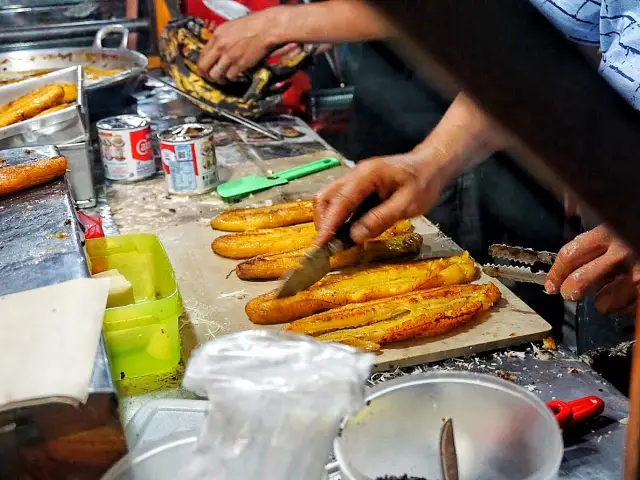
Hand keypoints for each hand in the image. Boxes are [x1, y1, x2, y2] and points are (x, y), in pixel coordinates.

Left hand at [197, 7, 285, 82]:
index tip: (207, 68)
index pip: (202, 55)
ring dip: (219, 79)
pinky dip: (232, 78)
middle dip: (206, 75)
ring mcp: (229, 56)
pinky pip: (230, 76)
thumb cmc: (251, 26)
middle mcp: (220, 46)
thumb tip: (216, 50)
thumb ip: (221, 39)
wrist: (266, 29)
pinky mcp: (240, 64)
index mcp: (217, 36)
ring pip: (215, 75)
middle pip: (204, 67)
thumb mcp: (230, 28)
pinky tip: (235, 75)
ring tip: (224, 78)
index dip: (203, 64)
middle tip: (211, 77)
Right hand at [313, 150, 451, 244]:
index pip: (340, 201)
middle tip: (327, 247)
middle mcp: (355, 174)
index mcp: (367, 175)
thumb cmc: (423, 182)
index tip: (320, 244)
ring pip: (329, 199)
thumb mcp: (407, 204)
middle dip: (323, 223)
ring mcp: (354, 179)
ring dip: (328, 221)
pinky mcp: (357, 187)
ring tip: (336, 243)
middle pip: (326, 197)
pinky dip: (338, 218)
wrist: (431, 165)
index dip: (328, 224)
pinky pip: (340, 202)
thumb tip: (355, 236)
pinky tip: (345, 233)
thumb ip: (381, 219)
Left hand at [545, 225, 638, 314]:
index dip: (556, 272)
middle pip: (579, 282)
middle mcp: (621, 254)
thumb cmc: (639, 224)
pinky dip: (626, 306)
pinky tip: (632, 294)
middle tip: (570, 293)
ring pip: (603, 302)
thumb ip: (601, 229)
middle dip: (571, 291)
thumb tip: (571, 215)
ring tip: (613, 291)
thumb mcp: (619, 221)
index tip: (551, 284)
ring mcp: (637, 276)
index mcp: (610, 233)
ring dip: (603, 301)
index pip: (570, 255)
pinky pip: (627, 310)